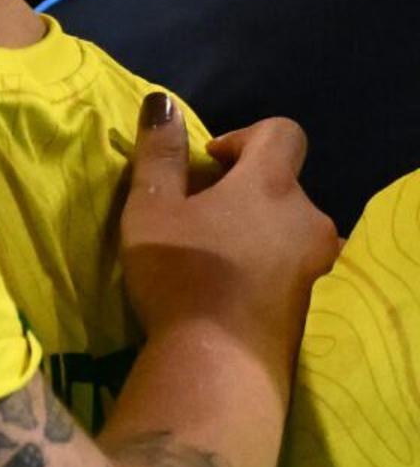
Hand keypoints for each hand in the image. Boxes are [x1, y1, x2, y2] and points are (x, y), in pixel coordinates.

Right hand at [121, 100, 338, 351]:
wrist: (220, 363)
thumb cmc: (181, 275)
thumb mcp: (150, 209)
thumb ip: (159, 154)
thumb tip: (162, 102)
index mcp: (271, 185)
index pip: (282, 132)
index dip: (244, 136)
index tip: (208, 163)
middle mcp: (307, 216)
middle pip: (282, 183)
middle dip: (243, 189)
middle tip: (196, 215)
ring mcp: (315, 261)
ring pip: (287, 225)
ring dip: (255, 227)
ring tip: (211, 253)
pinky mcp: (311, 299)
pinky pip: (288, 261)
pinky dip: (262, 261)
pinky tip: (225, 286)